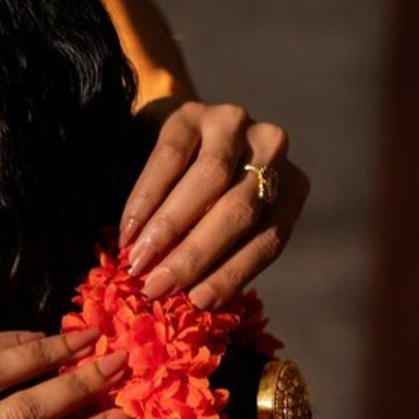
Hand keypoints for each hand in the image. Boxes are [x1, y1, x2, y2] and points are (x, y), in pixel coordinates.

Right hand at [118, 99, 309, 309]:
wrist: (181, 140)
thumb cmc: (205, 201)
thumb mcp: (223, 228)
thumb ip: (219, 258)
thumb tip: (190, 306)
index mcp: (291, 187)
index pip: (269, 239)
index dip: (232, 273)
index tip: (196, 302)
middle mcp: (273, 149)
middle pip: (239, 210)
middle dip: (195, 254)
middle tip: (157, 288)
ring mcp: (234, 123)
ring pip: (210, 181)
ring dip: (169, 228)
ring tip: (139, 263)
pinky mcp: (192, 112)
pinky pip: (169, 158)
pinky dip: (145, 200)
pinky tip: (127, 230)